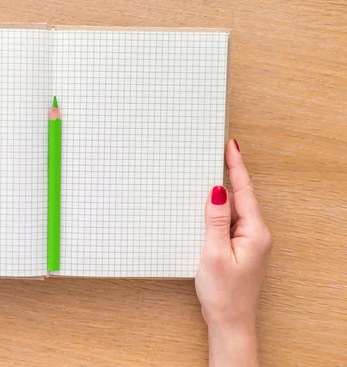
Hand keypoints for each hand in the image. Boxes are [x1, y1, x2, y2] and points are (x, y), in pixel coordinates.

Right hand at [195, 139, 271, 365]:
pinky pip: (232, 222)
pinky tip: (211, 206)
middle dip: (232, 173)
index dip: (236, 167)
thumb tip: (218, 190)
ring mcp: (250, 242)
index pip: (244, 191)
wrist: (229, 322)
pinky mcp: (242, 249)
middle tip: (222, 151)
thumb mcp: (213, 252)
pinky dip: (221, 210)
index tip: (231, 146)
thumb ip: (216, 219)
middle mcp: (257, 234)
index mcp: (254, 232)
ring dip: (226, 192)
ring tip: (214, 172)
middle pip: (243, 197)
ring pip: (237, 209)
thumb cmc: (223, 293)